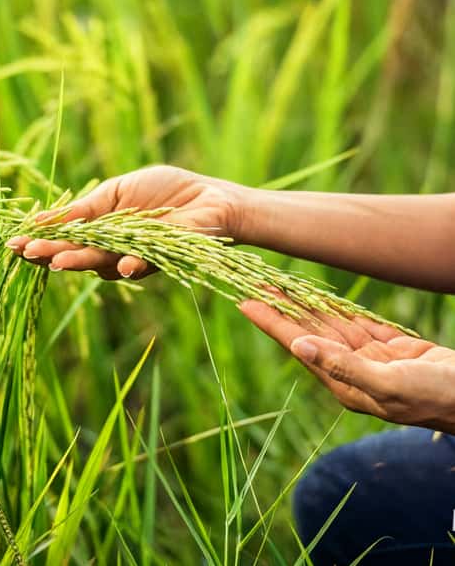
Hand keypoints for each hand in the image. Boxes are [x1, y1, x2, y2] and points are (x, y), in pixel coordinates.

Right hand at [5, 165, 245, 279]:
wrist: (209, 198)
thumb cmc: (164, 192)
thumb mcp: (116, 192)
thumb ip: (85, 209)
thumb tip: (41, 218)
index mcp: (99, 233)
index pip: (63, 240)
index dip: (39, 241)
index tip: (13, 243)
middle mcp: (112, 251)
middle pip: (76, 254)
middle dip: (50, 254)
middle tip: (27, 252)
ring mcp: (134, 257)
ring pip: (101, 262)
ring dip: (80, 261)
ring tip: (57, 260)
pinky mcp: (162, 258)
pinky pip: (142, 264)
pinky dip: (131, 264)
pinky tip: (120, 264)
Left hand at [240, 300, 454, 433]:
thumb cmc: (436, 397)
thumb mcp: (389, 383)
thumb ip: (343, 366)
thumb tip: (299, 346)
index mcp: (344, 383)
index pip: (298, 345)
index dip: (271, 322)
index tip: (245, 302)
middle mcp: (351, 371)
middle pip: (308, 332)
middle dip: (282, 308)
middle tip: (254, 283)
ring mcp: (371, 360)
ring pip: (331, 325)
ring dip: (306, 305)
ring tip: (279, 285)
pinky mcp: (392, 349)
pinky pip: (358, 324)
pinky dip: (338, 309)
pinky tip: (318, 298)